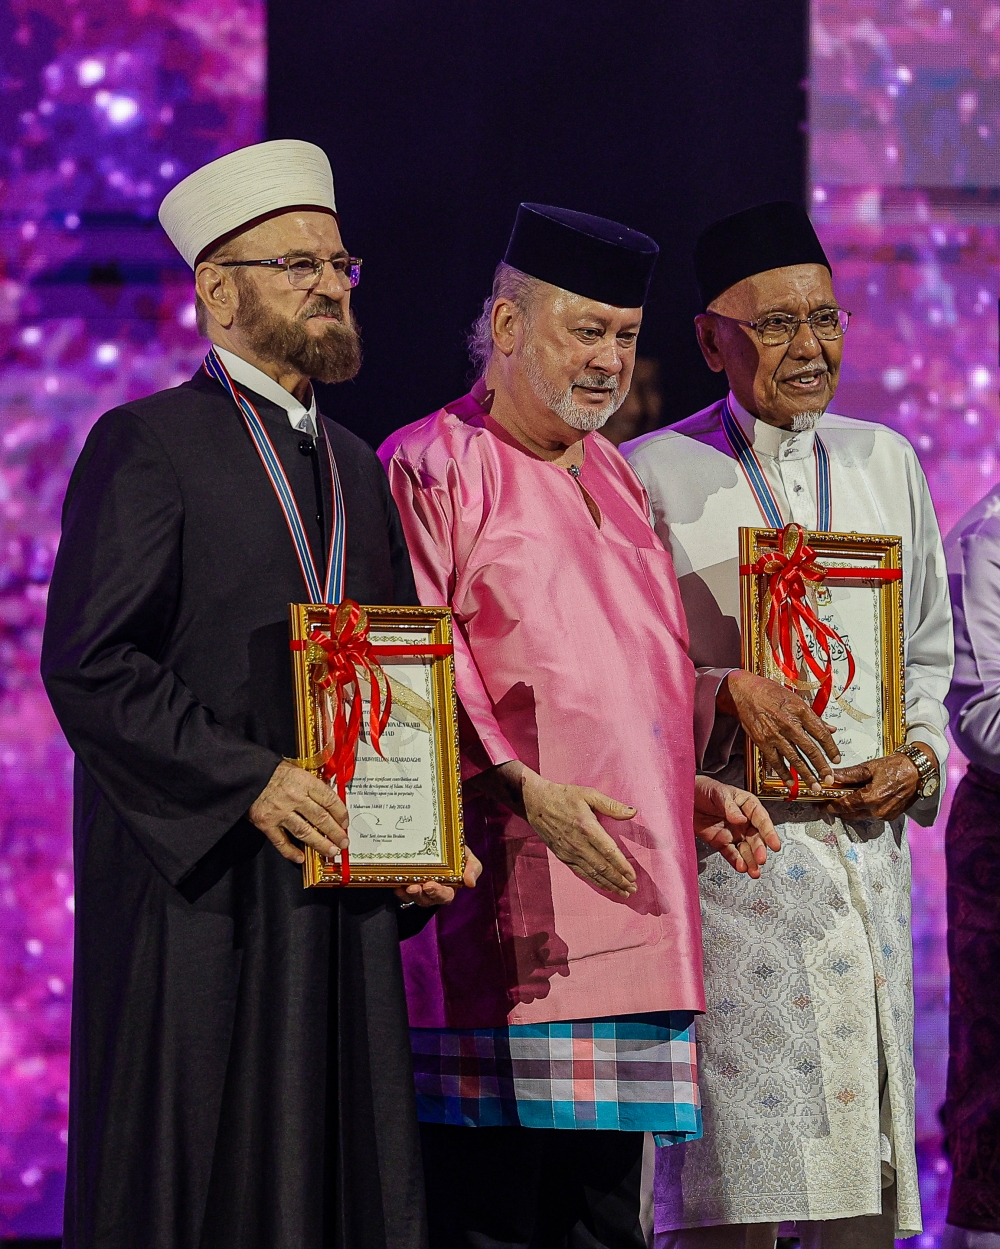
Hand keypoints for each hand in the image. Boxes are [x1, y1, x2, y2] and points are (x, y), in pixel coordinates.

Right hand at [248, 760, 348, 863]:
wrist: (246, 774)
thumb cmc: (273, 771)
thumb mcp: (297, 770)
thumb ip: (312, 784)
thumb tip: (329, 800)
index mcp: (304, 782)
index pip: (328, 799)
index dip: (340, 813)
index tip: (345, 823)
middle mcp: (294, 798)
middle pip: (320, 818)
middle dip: (335, 833)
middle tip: (343, 843)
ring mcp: (279, 812)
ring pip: (305, 832)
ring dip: (320, 844)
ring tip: (331, 851)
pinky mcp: (265, 823)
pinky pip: (281, 841)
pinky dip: (291, 852)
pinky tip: (301, 858)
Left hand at [394, 849, 482, 907]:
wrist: (444, 842)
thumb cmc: (458, 854)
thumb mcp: (468, 857)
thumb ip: (473, 868)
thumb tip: (471, 883)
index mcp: (449, 888)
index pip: (445, 896)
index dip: (438, 894)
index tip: (431, 886)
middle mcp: (433, 891)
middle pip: (427, 900)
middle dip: (420, 895)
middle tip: (415, 887)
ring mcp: (419, 888)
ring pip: (414, 897)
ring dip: (410, 894)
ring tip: (407, 886)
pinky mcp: (407, 883)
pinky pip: (402, 892)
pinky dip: (399, 891)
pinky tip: (397, 886)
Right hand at [483, 761, 636, 897]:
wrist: (535, 803)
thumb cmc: (564, 796)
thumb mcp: (589, 794)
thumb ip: (611, 805)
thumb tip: (633, 812)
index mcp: (588, 828)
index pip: (609, 852)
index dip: (622, 866)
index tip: (633, 876)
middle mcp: (579, 844)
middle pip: (602, 868)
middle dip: (619, 881)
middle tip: (633, 889)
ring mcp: (569, 852)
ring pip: (592, 874)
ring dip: (609, 885)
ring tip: (624, 893)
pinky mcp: (563, 856)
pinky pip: (581, 873)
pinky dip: (595, 882)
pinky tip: (605, 886)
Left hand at [694, 776, 780, 878]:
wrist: (684, 796)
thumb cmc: (705, 789)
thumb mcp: (718, 792)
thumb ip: (729, 806)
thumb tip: (741, 819)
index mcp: (747, 805)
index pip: (761, 819)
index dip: (768, 832)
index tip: (774, 844)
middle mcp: (743, 821)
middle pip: (755, 837)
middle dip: (759, 849)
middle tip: (761, 859)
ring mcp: (733, 832)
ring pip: (745, 849)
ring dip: (751, 860)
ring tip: (753, 871)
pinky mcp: (721, 842)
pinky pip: (731, 853)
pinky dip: (736, 861)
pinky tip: (742, 867)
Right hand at [718, 670, 839, 794]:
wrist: (745, 691)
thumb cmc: (770, 692)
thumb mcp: (796, 700)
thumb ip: (813, 717)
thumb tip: (830, 729)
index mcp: (800, 711)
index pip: (821, 734)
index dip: (831, 749)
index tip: (836, 759)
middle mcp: (789, 724)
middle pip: (811, 750)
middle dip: (822, 767)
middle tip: (829, 779)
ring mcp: (775, 734)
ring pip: (795, 759)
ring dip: (806, 775)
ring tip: (815, 785)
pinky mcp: (762, 741)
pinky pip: (775, 761)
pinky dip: (784, 773)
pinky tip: (791, 782)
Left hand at [827, 743, 936, 822]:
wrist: (918, 771)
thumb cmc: (895, 767)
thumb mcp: (869, 768)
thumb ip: (848, 775)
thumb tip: (831, 777)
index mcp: (870, 799)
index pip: (843, 806)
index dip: (829, 806)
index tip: (819, 805)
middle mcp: (877, 812)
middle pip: (849, 815)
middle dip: (837, 809)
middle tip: (827, 802)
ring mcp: (885, 816)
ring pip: (859, 817)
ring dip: (849, 811)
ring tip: (841, 800)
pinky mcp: (891, 816)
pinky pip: (871, 816)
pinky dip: (862, 810)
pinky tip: (858, 801)